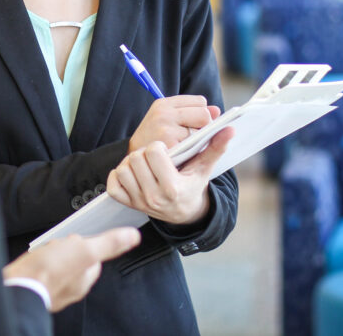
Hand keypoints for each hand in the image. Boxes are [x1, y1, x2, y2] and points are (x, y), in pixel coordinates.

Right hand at [2, 227, 140, 311]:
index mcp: (84, 281)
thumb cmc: (51, 271)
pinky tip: (34, 259)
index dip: (86, 244)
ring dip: (52, 253)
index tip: (79, 240)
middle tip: (60, 244)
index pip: (93, 259)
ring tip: (46, 250)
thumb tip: (134, 237)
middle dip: (67, 248)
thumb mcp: (85, 250)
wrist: (18, 285)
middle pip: (74, 260)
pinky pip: (40, 269)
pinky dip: (39, 262)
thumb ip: (109, 244)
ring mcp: (51, 287)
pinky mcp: (35, 285)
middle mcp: (69, 288)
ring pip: (56, 264)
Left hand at [108, 128, 233, 224]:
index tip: (166, 151)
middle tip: (154, 156)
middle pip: (136, 158)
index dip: (159, 146)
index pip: (154, 152)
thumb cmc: (192, 184)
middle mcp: (154, 198)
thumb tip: (229, 128)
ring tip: (145, 164)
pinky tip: (133, 174)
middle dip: (145, 152)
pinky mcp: (128, 204)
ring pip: (123, 169)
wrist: (184, 213)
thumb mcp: (204, 168)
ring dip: (132, 163)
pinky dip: (119, 176)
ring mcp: (139, 203)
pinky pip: (113, 185)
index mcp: (172, 187)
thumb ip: (216, 147)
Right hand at [128, 96, 219, 152]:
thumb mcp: (169, 122)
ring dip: (196, 142)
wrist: (133, 164)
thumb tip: (217, 111)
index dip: (200, 115)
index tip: (191, 126)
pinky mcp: (169, 145)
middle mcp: (163, 113)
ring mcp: (166, 129)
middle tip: (187, 139)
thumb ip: (193, 113)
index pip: (200, 102)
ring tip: (181, 148)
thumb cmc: (154, 142)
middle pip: (205, 115)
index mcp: (163, 104)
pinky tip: (180, 156)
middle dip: (202, 128)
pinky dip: (192, 153)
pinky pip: (196, 146)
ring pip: (202, 132)